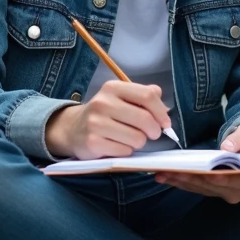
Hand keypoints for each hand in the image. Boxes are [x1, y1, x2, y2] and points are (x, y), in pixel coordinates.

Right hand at [46, 80, 170, 159]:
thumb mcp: (121, 98)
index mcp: (113, 88)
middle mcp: (103, 103)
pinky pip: (124, 151)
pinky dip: (126, 151)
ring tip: (129, 139)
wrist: (73, 129)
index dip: (161, 112)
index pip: (147, 96)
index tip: (165, 123)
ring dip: (139, 142)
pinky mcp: (93, 143)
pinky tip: (116, 146)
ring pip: (137, 138)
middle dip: (154, 131)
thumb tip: (164, 107)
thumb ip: (143, 97)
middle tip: (151, 134)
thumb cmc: (105, 114)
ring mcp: (96, 123)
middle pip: (144, 119)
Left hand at [155, 119, 239, 203]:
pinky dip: (183, 182)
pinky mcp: (217, 190)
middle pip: (210, 186)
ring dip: (181, 182)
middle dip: (188, 178)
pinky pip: (198, 187)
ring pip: (201, 189)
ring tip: (162, 174)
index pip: (228, 180)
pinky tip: (168, 177)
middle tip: (168, 171)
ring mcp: (227, 192)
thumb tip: (227, 148)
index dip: (210, 177)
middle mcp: (239, 191)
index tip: (194, 172)